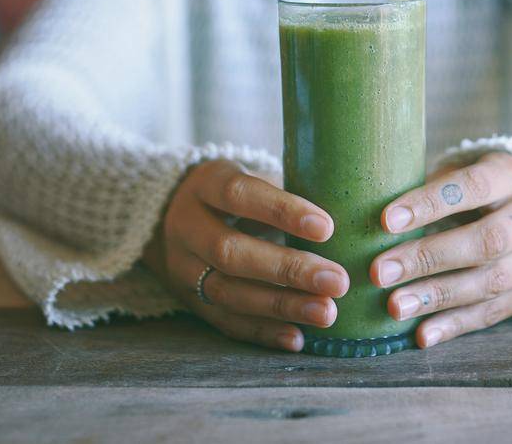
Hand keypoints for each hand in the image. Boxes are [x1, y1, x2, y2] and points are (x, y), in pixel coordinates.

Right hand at [141, 159, 348, 352]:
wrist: (165, 215)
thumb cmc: (232, 193)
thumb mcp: (249, 175)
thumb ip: (285, 190)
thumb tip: (346, 210)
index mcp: (205, 183)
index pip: (239, 194)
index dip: (281, 211)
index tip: (327, 227)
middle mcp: (186, 225)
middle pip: (231, 251)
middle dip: (287, 269)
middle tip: (337, 281)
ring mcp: (182, 266)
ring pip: (228, 291)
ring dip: (281, 306)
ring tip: (326, 312)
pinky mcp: (188, 300)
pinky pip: (224, 321)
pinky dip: (262, 332)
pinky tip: (297, 337)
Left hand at [370, 151, 511, 347]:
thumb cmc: (488, 185)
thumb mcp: (468, 167)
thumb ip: (433, 184)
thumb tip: (374, 210)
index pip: (472, 187)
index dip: (430, 203)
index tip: (386, 220)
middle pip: (485, 241)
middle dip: (428, 258)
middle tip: (381, 272)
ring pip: (490, 282)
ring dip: (438, 297)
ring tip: (394, 306)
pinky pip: (495, 312)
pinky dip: (456, 324)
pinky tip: (422, 334)